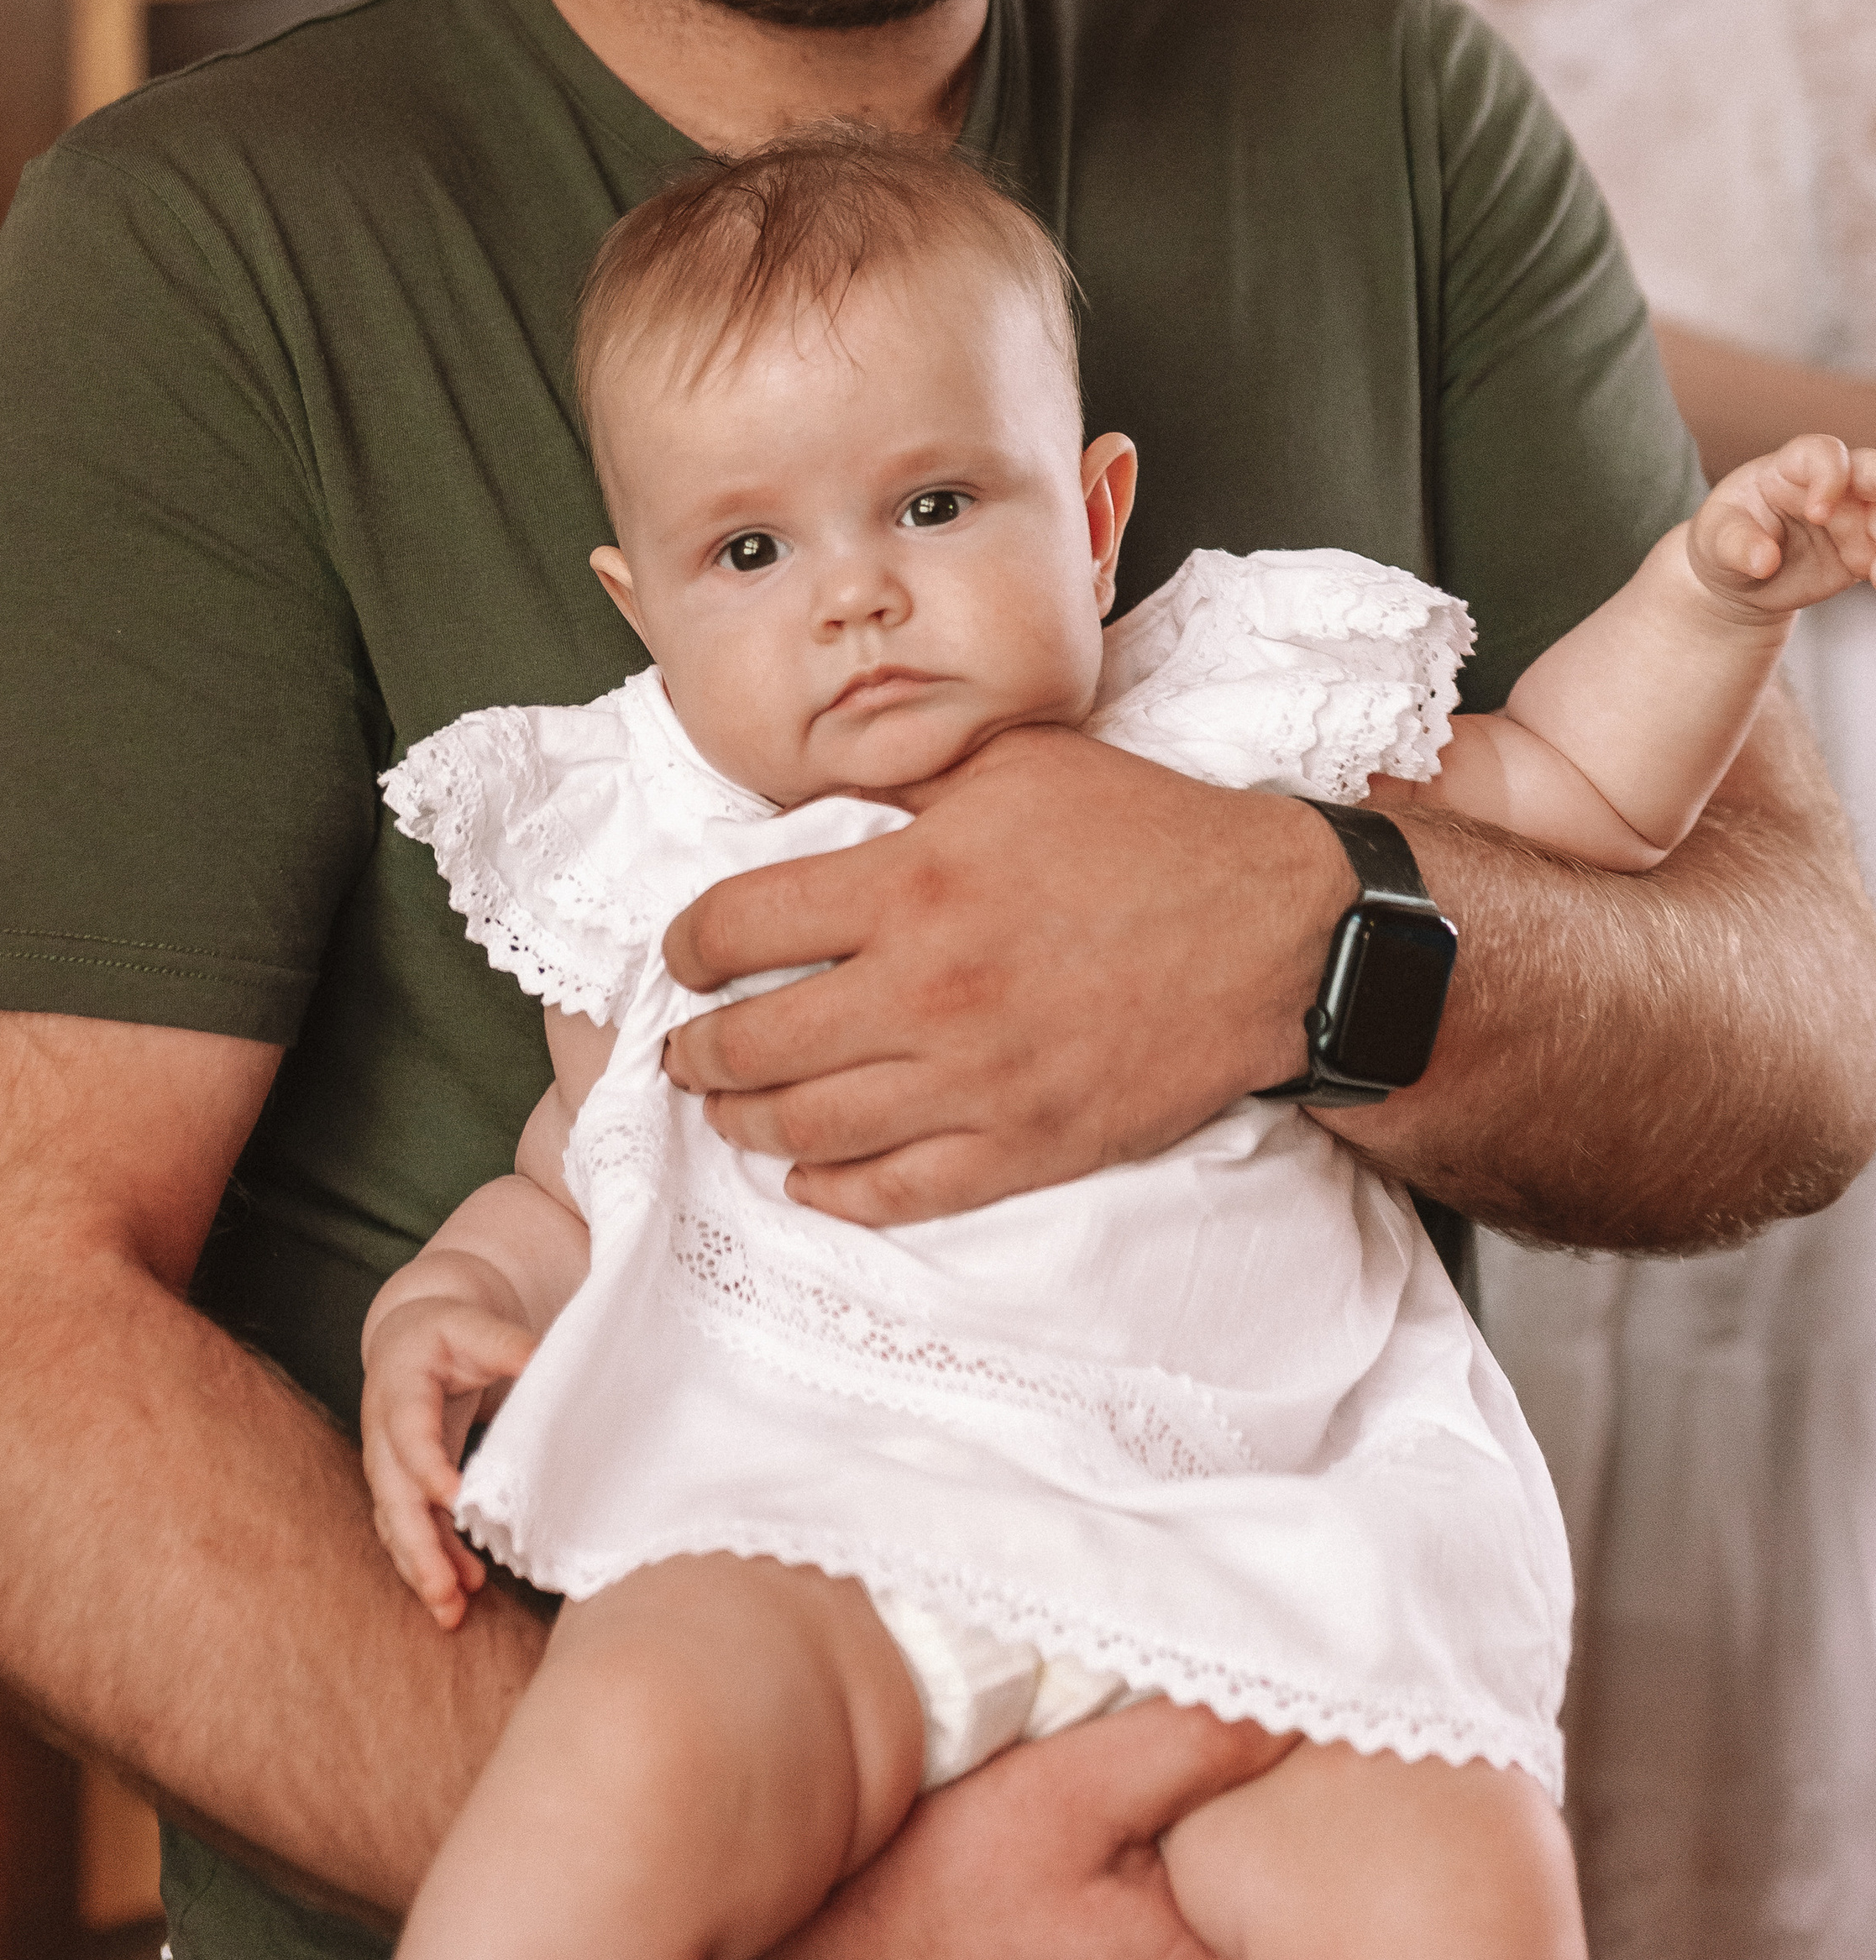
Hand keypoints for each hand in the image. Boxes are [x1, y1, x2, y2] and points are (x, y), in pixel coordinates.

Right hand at [360, 1293, 535, 1626]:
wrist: (410, 1338)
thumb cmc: (446, 1331)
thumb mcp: (474, 1326)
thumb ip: (506, 1345)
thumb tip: (544, 1362)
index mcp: (400, 1388)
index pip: (409, 1433)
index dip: (428, 1467)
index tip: (455, 1500)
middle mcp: (383, 1433)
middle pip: (394, 1495)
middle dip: (417, 1546)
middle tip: (444, 1591)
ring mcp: (388, 1464)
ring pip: (396, 1523)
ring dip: (420, 1567)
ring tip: (450, 1611)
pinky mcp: (401, 1485)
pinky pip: (409, 1529)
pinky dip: (430, 1561)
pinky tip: (460, 1590)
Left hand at [662, 724, 1350, 1222]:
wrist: (1272, 932)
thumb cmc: (1145, 835)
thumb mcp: (1013, 767)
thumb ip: (906, 782)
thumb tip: (817, 800)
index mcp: (911, 885)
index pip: (738, 925)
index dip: (689, 945)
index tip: (687, 953)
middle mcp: (927, 991)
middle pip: (754, 1043)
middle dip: (699, 1051)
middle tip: (687, 1048)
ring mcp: (975, 1082)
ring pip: (809, 1129)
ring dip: (747, 1124)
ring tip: (730, 1109)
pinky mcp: (1025, 1147)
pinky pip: (898, 1192)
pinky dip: (836, 1192)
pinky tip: (810, 1177)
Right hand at [700, 1698, 1307, 1959]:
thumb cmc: (921, 1896)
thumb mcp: (1056, 1790)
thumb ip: (1185, 1742)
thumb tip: (1289, 1698)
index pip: (1343, 1922)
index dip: (1352, 1833)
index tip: (1346, 1765)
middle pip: (1313, 1954)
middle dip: (1309, 1866)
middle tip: (1297, 1777)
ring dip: (1255, 1904)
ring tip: (1227, 1821)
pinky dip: (1206, 1939)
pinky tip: (1167, 1881)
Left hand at [1687, 434, 1875, 614]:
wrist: (1739, 580)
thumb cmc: (1723, 541)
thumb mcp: (1715, 540)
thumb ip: (1736, 545)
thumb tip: (1764, 561)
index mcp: (1789, 469)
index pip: (1823, 453)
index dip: (1830, 477)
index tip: (1817, 514)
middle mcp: (1829, 487)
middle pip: (1872, 471)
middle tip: (1873, 530)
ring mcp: (1850, 517)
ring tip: (1871, 570)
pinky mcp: (1862, 550)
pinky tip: (1874, 580)